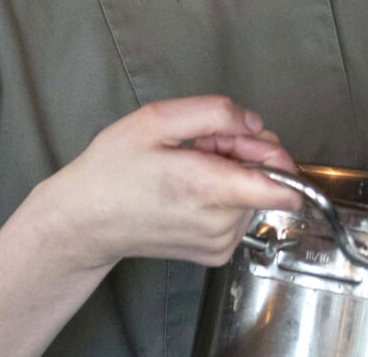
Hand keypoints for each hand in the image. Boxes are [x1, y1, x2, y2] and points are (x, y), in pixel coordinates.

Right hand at [22, 96, 302, 272]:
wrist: (83, 222)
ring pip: (256, 194)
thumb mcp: (156, 120)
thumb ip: (215, 113)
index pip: (284, 187)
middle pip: (269, 180)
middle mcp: (220, 225)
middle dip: (243, 153)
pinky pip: (241, 212)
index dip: (272, 153)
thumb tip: (254, 123)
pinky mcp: (216, 253)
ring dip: (232, 172)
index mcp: (208, 191)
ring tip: (189, 165)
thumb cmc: (112, 170)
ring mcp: (220, 245)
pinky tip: (190, 186)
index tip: (242, 140)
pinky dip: (224, 193)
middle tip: (201, 145)